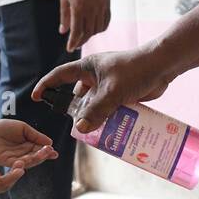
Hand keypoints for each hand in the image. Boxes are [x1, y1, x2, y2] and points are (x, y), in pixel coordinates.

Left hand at [0, 119, 57, 170]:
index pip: (40, 150)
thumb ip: (35, 135)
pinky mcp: (5, 162)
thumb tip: (50, 142)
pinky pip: (15, 164)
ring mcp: (15, 159)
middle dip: (43, 155)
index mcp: (28, 145)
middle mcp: (23, 154)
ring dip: (35, 159)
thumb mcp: (23, 128)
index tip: (54, 152)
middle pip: (36, 157)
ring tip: (42, 154)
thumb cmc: (3, 127)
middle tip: (49, 151)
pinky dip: (21, 163)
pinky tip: (25, 161)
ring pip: (28, 161)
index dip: (47, 152)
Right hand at [32, 48, 173, 133]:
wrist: (162, 66)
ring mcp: (109, 85)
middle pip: (78, 96)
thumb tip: (80, 128)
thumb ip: (96, 110)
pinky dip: (109, 117)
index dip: (47, 85)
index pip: (60, 75)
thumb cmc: (134, 71)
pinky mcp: (122, 93)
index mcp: (87, 67)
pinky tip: (110, 130)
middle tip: (76, 127)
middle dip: (76, 111)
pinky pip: (110, 108)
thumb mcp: (112, 92)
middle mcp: (95, 76)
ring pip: (95, 105)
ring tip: (94, 132)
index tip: (36, 97)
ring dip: (94, 117)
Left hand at [60, 0, 110, 52]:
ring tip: (84, 36)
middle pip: (87, 33)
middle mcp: (91, 9)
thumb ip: (64, 16)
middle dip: (81, 41)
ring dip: (90, 35)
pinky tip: (94, 29)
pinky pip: (106, 22)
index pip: (76, 31)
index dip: (72, 42)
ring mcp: (101, 7)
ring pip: (97, 29)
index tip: (69, 49)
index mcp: (78, 8)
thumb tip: (63, 31)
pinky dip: (100, 28)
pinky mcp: (107, 4)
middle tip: (75, 45)